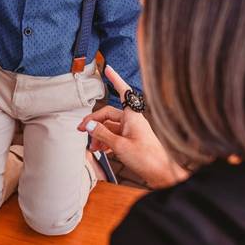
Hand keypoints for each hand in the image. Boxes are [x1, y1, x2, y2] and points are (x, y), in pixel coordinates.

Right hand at [77, 65, 187, 188]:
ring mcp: (133, 131)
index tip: (108, 68)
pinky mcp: (133, 141)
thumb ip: (101, 134)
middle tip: (81, 131)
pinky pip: (115, 136)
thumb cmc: (146, 159)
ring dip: (99, 135)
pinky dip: (106, 141)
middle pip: (108, 115)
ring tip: (92, 147)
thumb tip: (87, 124)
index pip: (122, 92)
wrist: (163, 175)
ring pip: (110, 127)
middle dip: (93, 122)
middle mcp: (132, 121)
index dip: (115, 79)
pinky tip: (101, 150)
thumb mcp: (119, 146)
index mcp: (132, 116)